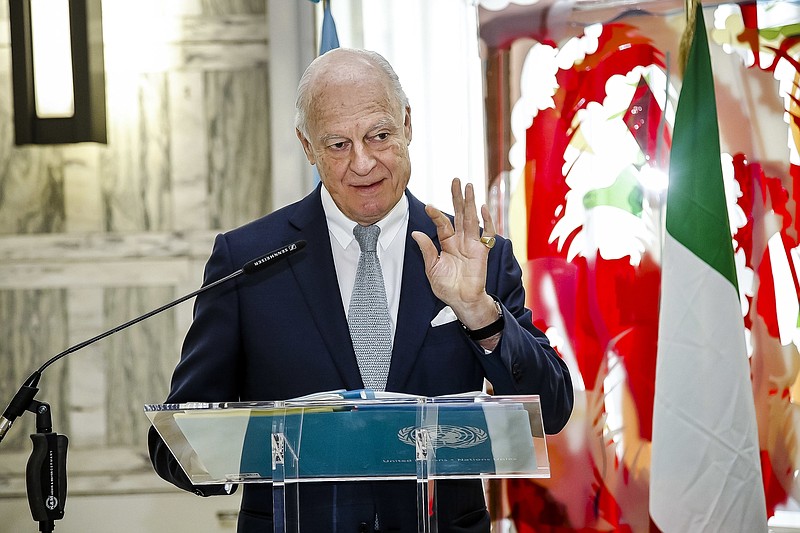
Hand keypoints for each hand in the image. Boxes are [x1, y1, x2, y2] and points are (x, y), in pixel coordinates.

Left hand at [411, 178, 499, 332]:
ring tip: (468, 186)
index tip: (428, 207)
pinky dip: (487, 221)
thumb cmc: (447, 287)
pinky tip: (483, 208)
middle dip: (457, 197)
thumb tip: (415, 233)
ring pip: (471, 219)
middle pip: (459, 214)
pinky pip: (487, 233)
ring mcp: (472, 244)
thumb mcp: (431, 268)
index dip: (435, 215)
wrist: (462, 300)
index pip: (442, 224)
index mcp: (447, 243)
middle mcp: (460, 240)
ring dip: (470, 202)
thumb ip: (426, 250)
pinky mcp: (483, 251)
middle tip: (455, 180)